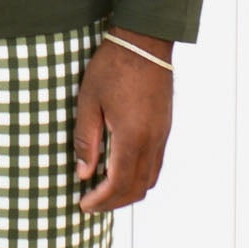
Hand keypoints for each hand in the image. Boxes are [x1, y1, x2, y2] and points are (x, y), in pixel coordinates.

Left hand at [74, 28, 172, 212]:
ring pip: (150, 179)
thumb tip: (83, 173)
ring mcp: (162, 134)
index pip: (119, 184)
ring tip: (104, 191)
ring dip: (128, 191)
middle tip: (91, 203)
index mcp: (132, 136)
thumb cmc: (112, 68)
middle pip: (138, 188)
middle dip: (114, 202)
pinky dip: (138, 177)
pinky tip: (120, 170)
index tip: (83, 204)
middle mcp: (153, 140)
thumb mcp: (88, 102)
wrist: (144, 42)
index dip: (101, 200)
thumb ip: (87, 140)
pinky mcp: (165, 127)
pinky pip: (155, 164)